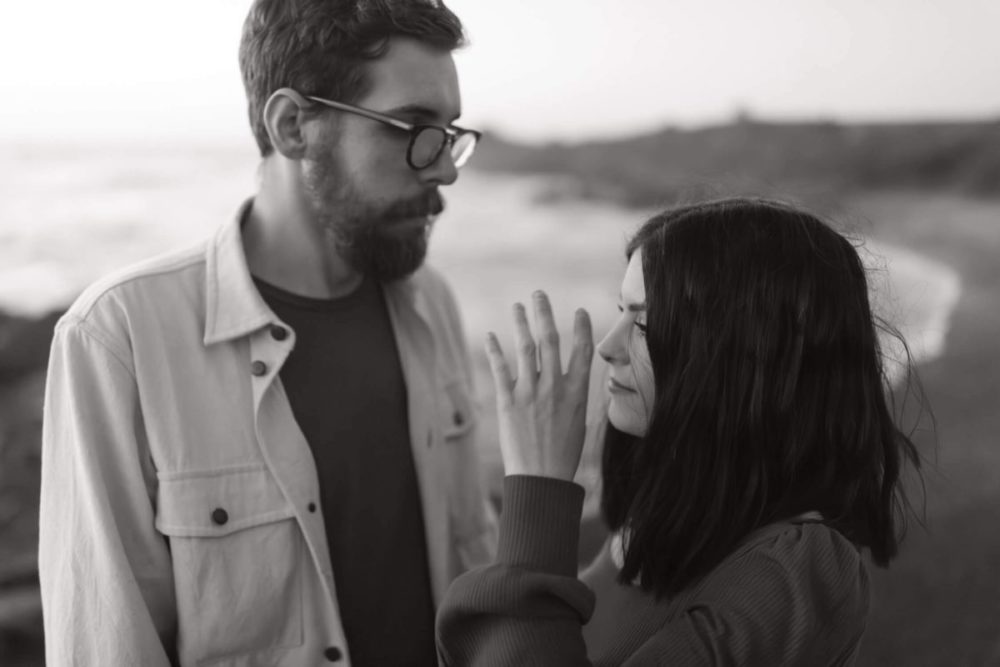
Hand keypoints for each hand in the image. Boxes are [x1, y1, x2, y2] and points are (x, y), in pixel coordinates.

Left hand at [485, 291, 593, 480]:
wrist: (541, 480)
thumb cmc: (562, 457)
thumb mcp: (578, 423)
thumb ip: (573, 398)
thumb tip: (573, 381)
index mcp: (577, 393)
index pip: (583, 352)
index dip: (582, 328)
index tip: (579, 311)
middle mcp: (555, 388)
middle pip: (551, 340)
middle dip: (544, 313)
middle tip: (538, 294)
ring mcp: (530, 393)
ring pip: (525, 348)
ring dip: (521, 323)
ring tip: (517, 306)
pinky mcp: (508, 402)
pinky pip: (500, 369)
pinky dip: (496, 350)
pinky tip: (493, 336)